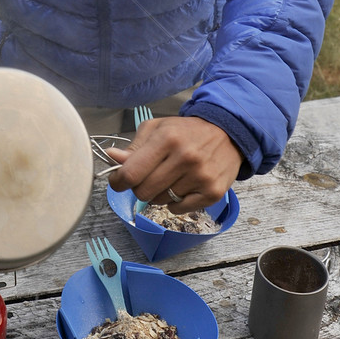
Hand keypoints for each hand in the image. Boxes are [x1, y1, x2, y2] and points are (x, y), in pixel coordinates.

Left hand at [106, 117, 242, 211]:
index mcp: (167, 138)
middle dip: (139, 188)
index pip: (131, 173)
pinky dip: (174, 203)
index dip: (118, 181)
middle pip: (144, 192)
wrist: (227, 134)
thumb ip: (134, 147)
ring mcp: (200, 177)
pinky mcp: (213, 192)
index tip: (118, 181)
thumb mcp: (158, 129)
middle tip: (147, 177)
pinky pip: (178, 209)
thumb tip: (111, 158)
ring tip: (169, 177)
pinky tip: (181, 187)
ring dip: (158, 193)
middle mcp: (185, 157)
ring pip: (160, 201)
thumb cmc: (186, 132)